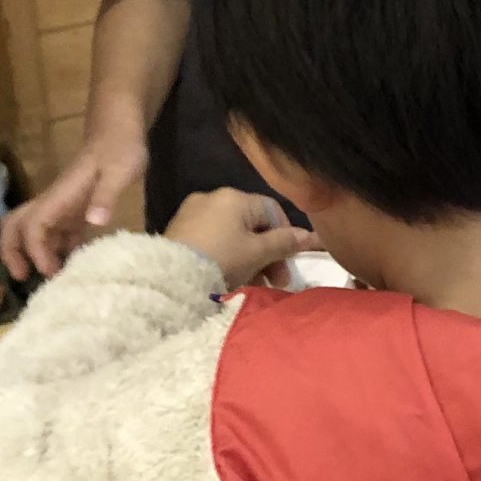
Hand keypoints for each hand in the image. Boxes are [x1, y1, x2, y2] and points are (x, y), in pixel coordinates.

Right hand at [0, 126, 148, 279]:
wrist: (120, 131)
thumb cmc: (121, 148)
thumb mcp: (120, 170)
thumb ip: (106, 195)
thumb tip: (94, 221)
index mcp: (59, 196)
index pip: (33, 226)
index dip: (36, 251)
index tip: (50, 271)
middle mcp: (55, 203)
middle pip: (17, 226)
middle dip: (12, 251)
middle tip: (23, 277)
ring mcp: (63, 206)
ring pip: (35, 232)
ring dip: (34, 254)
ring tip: (50, 280)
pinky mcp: (75, 209)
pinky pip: (58, 233)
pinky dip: (57, 250)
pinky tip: (72, 266)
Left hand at [165, 191, 319, 291]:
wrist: (170, 278)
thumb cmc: (222, 259)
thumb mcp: (259, 253)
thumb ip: (285, 242)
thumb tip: (310, 236)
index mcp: (235, 197)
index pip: (272, 211)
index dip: (286, 236)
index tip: (288, 262)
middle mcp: (213, 197)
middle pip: (252, 224)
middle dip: (267, 253)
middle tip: (275, 281)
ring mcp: (193, 212)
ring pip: (232, 234)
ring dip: (248, 257)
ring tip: (252, 284)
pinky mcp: (179, 230)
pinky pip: (213, 239)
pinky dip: (226, 255)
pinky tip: (229, 277)